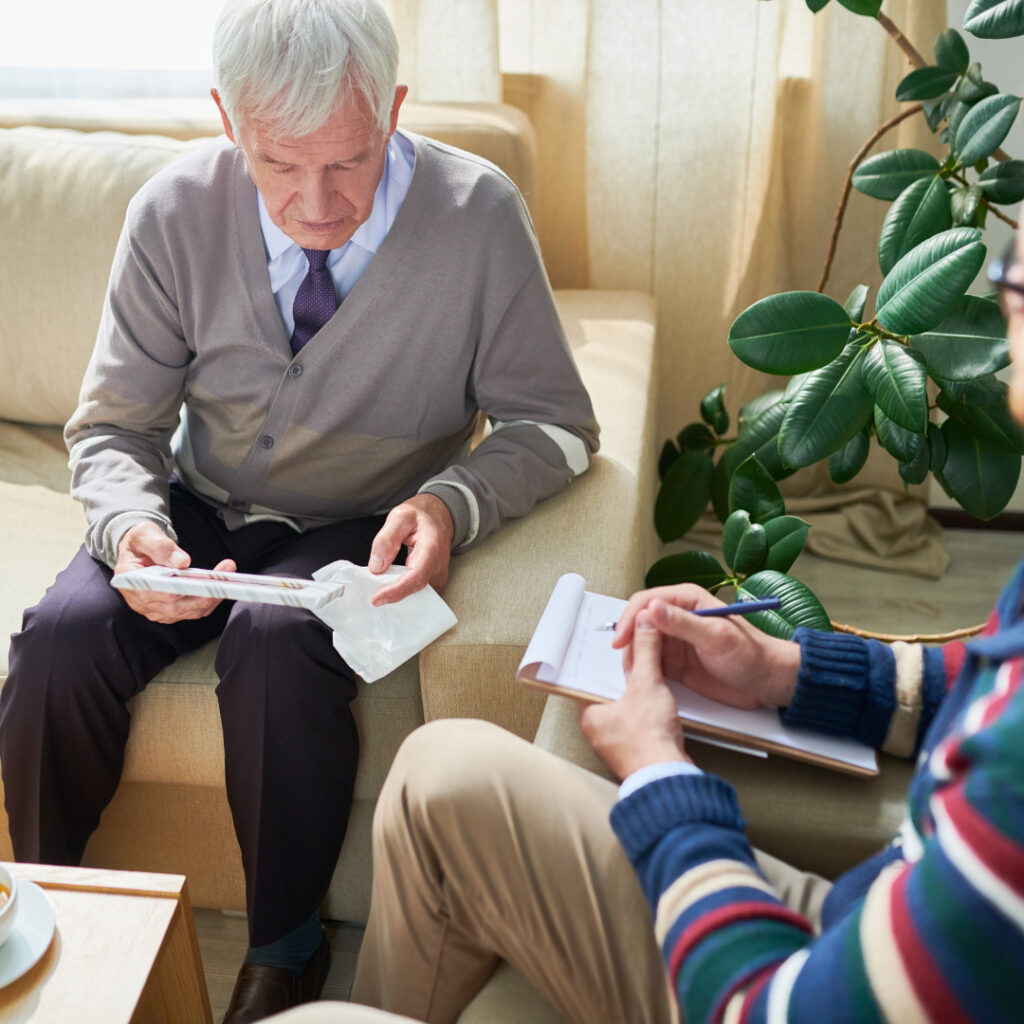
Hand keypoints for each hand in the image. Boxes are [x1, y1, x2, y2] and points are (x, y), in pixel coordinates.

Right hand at [113, 521, 235, 623]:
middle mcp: (142, 602)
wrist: (137, 550)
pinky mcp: (168, 611)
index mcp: (131, 582)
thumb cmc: (140, 542)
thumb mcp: (144, 535)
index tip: (204, 579)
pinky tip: (220, 586)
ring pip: (189, 611)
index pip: (160, 593)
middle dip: (205, 594)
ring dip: (211, 598)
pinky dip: (208, 600)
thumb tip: (183, 562)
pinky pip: (192, 610)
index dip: (183, 588)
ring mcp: (156, 609)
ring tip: (228, 580)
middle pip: (178, 607)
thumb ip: (160, 547)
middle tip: (225, 578)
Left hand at [368, 493, 453, 605]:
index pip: (415, 576)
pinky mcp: (434, 581)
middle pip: (415, 589)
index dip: (396, 591)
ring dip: (396, 594)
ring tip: (377, 589)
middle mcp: (438, 566)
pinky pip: (417, 592)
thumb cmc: (420, 515)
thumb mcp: (400, 517)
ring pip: (416, 594)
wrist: (440, 516)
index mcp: (431, 548)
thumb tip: (376, 567)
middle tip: (370, 593)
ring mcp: (438, 576)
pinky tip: (389, 587)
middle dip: (392, 595)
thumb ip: (387, 539)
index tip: (376, 599)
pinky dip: (402, 592)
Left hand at [579, 611, 690, 779]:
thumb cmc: (649, 740)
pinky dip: (645, 711)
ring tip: (645, 674)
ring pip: (621, 709)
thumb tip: (645, 625)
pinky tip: (656, 702)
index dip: (599, 660)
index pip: (586, 679)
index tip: (608, 646)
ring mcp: (614, 743)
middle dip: (620, 675)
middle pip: (605, 692)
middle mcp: (596, 730)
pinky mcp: (634, 751)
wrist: (668, 778)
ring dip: (634, 694)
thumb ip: (646, 652)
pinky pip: (636, 724)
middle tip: (630, 654)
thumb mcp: (647, 685)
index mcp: (589, 714)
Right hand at [611, 585, 800, 709]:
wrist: (766, 681)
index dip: (630, 619)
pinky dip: (640, 669)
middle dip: (628, 640)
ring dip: (632, 656)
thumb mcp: (717, 637)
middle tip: (625, 661)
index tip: (621, 639)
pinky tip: (639, 679)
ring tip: (632, 674)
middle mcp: (676, 617)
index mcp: (687, 601)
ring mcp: (674, 640)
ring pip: (640, 643)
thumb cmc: (751, 654)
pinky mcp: (674, 662)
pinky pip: (649, 661)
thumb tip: (653, 608)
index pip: (646, 602)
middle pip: (638, 622)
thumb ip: (684, 623)